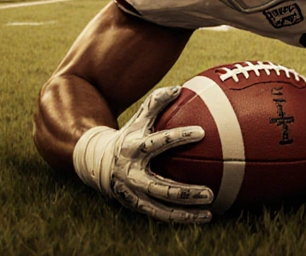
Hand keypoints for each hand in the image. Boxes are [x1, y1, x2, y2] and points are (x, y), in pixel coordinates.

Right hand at [73, 86, 213, 223]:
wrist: (96, 162)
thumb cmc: (127, 136)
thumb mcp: (138, 119)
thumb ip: (156, 102)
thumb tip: (179, 88)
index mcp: (134, 148)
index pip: (158, 142)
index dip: (178, 136)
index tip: (202, 132)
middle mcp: (132, 173)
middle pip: (159, 186)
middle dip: (184, 191)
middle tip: (209, 191)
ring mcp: (133, 192)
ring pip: (161, 206)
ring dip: (185, 211)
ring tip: (209, 209)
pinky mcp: (136, 205)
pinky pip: (160, 215)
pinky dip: (181, 218)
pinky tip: (202, 217)